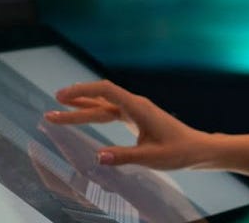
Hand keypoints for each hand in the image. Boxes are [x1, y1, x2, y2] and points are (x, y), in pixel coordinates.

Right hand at [45, 80, 217, 170]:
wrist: (197, 149)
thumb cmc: (178, 152)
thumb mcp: (150, 157)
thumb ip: (123, 156)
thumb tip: (97, 157)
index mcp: (138, 108)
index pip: (105, 92)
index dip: (82, 92)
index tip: (62, 97)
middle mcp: (134, 105)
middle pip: (100, 100)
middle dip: (75, 103)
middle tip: (51, 108)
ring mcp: (135, 110)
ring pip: (103, 104)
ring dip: (82, 106)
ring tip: (59, 107)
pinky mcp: (136, 117)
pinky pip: (110, 110)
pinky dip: (94, 110)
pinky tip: (85, 112)